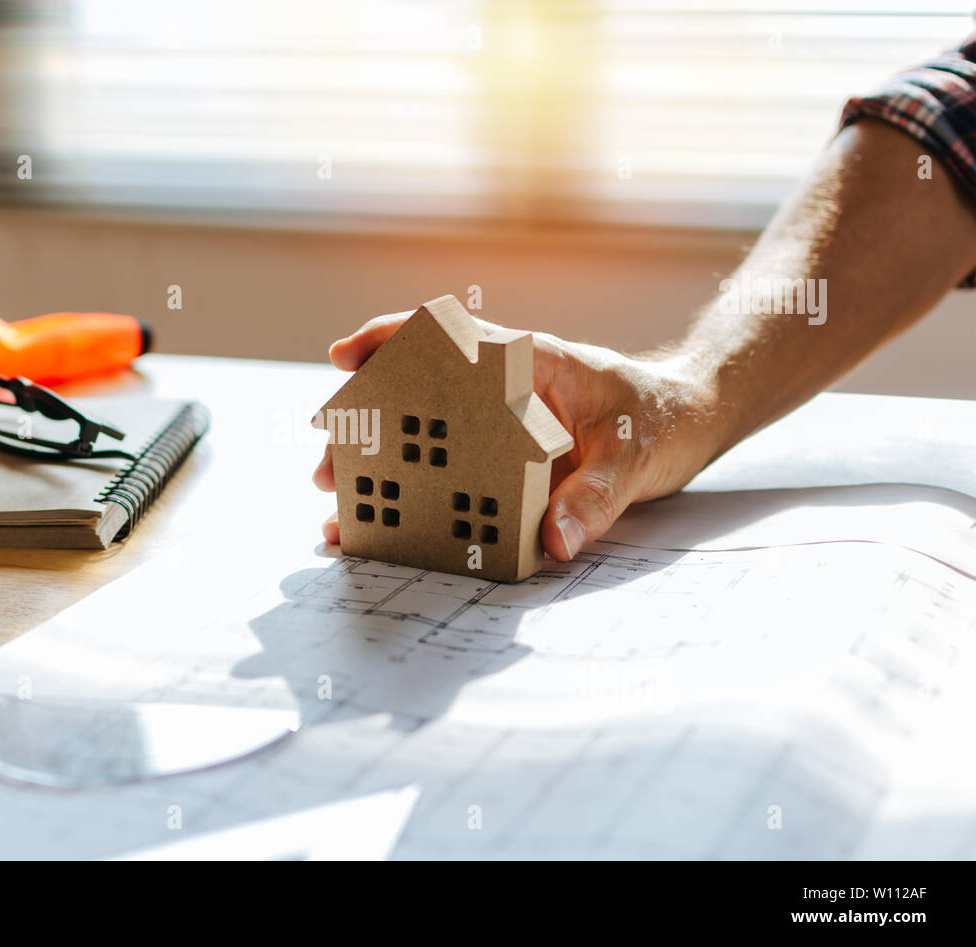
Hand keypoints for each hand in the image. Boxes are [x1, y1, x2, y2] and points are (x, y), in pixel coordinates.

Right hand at [313, 312, 722, 560]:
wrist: (687, 420)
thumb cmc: (658, 418)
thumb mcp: (634, 456)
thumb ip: (595, 498)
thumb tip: (553, 541)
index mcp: (525, 362)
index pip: (445, 333)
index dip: (388, 337)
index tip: (343, 356)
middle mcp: (499, 388)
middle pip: (414, 393)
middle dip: (363, 429)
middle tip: (330, 469)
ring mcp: (496, 422)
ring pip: (422, 436)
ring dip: (380, 470)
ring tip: (345, 511)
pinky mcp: (503, 456)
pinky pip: (451, 470)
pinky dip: (416, 496)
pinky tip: (391, 528)